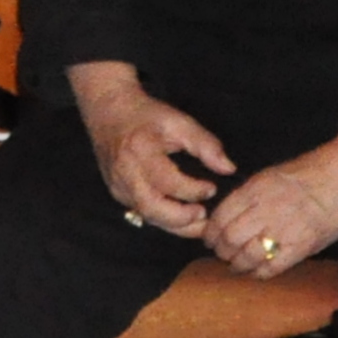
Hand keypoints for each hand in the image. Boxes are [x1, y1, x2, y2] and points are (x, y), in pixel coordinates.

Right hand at [73, 63, 231, 234]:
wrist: (108, 112)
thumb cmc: (146, 116)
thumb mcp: (179, 122)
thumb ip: (205, 144)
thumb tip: (229, 169)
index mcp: (139, 151)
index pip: (168, 181)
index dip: (193, 190)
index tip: (213, 187)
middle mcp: (124, 172)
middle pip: (152, 207)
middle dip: (181, 218)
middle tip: (205, 214)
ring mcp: (118, 185)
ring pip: (147, 216)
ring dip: (176, 225)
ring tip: (200, 222)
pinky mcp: (118, 193)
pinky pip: (142, 213)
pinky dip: (165, 220)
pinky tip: (183, 218)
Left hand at [204, 140, 337, 277]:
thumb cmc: (305, 174)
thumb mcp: (268, 177)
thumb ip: (248, 197)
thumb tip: (229, 217)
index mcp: (254, 191)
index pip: (221, 217)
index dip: (211, 233)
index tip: (210, 239)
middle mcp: (264, 210)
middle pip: (231, 238)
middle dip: (222, 251)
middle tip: (223, 255)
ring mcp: (283, 229)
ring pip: (248, 255)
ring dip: (238, 264)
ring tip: (238, 266)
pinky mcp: (302, 246)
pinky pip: (274, 266)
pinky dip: (261, 273)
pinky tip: (258, 272)